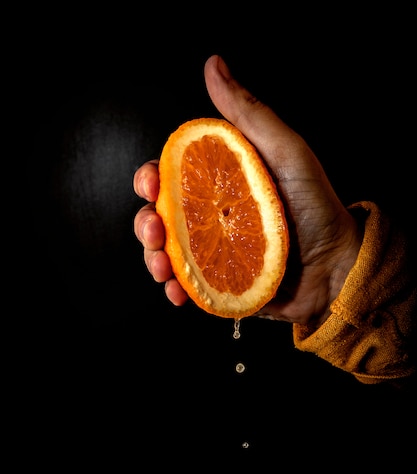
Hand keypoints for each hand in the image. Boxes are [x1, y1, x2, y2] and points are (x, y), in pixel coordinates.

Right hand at [133, 54, 362, 325]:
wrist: (338, 264)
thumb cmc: (317, 205)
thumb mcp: (285, 151)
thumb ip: (248, 114)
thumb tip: (213, 65)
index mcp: (220, 183)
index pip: (172, 177)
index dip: (151, 178)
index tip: (151, 183)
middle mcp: (212, 217)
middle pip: (162, 217)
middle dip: (145, 223)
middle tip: (153, 229)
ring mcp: (215, 253)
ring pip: (167, 254)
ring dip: (152, 259)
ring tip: (162, 267)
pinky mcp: (222, 284)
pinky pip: (188, 287)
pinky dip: (175, 290)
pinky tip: (177, 291)